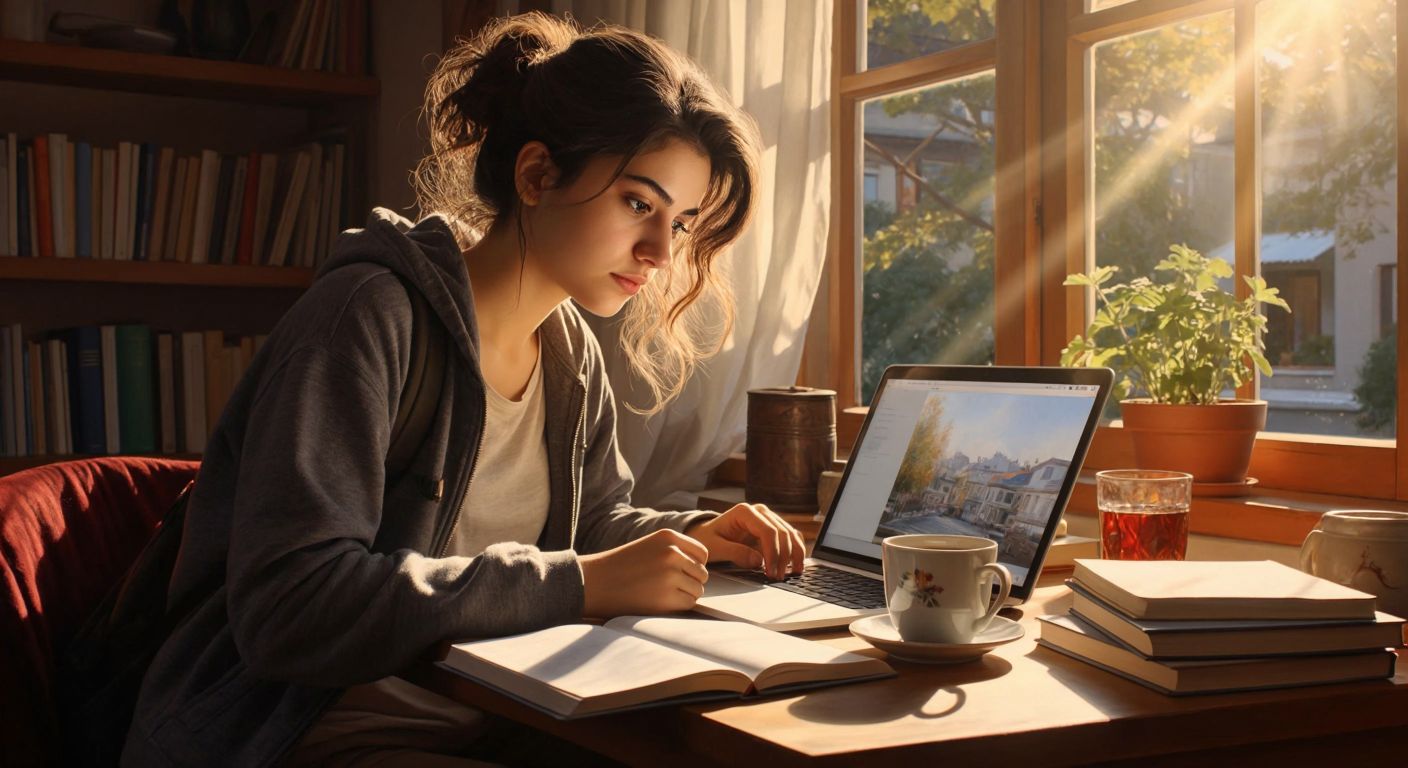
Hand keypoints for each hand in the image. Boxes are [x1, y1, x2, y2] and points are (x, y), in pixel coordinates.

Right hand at [579, 529, 709, 617]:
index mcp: (668, 536)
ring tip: (661, 594)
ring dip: (685, 595)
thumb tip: (704, 569)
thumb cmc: (621, 567)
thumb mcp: (649, 546)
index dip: (694, 566)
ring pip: (698, 590)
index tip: (680, 573)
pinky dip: (678, 607)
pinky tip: (659, 602)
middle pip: (702, 573)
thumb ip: (675, 551)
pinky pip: (689, 604)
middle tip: (666, 587)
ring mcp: (671, 575)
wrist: (594, 582)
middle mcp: (673, 552)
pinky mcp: (667, 597)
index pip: (702, 554)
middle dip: (690, 582)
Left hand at [686, 503, 805, 580]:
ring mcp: (768, 518)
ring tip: (792, 573)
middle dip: (783, 557)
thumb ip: (734, 553)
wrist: (706, 535)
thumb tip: (759, 561)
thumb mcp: (714, 547)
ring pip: (790, 534)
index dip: (773, 552)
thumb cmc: (708, 539)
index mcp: (744, 512)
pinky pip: (790, 537)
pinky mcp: (773, 528)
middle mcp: (759, 512)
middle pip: (782, 532)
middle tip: (778, 577)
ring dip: (794, 554)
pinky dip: (796, 550)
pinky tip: (795, 566)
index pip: (768, 531)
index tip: (770, 572)